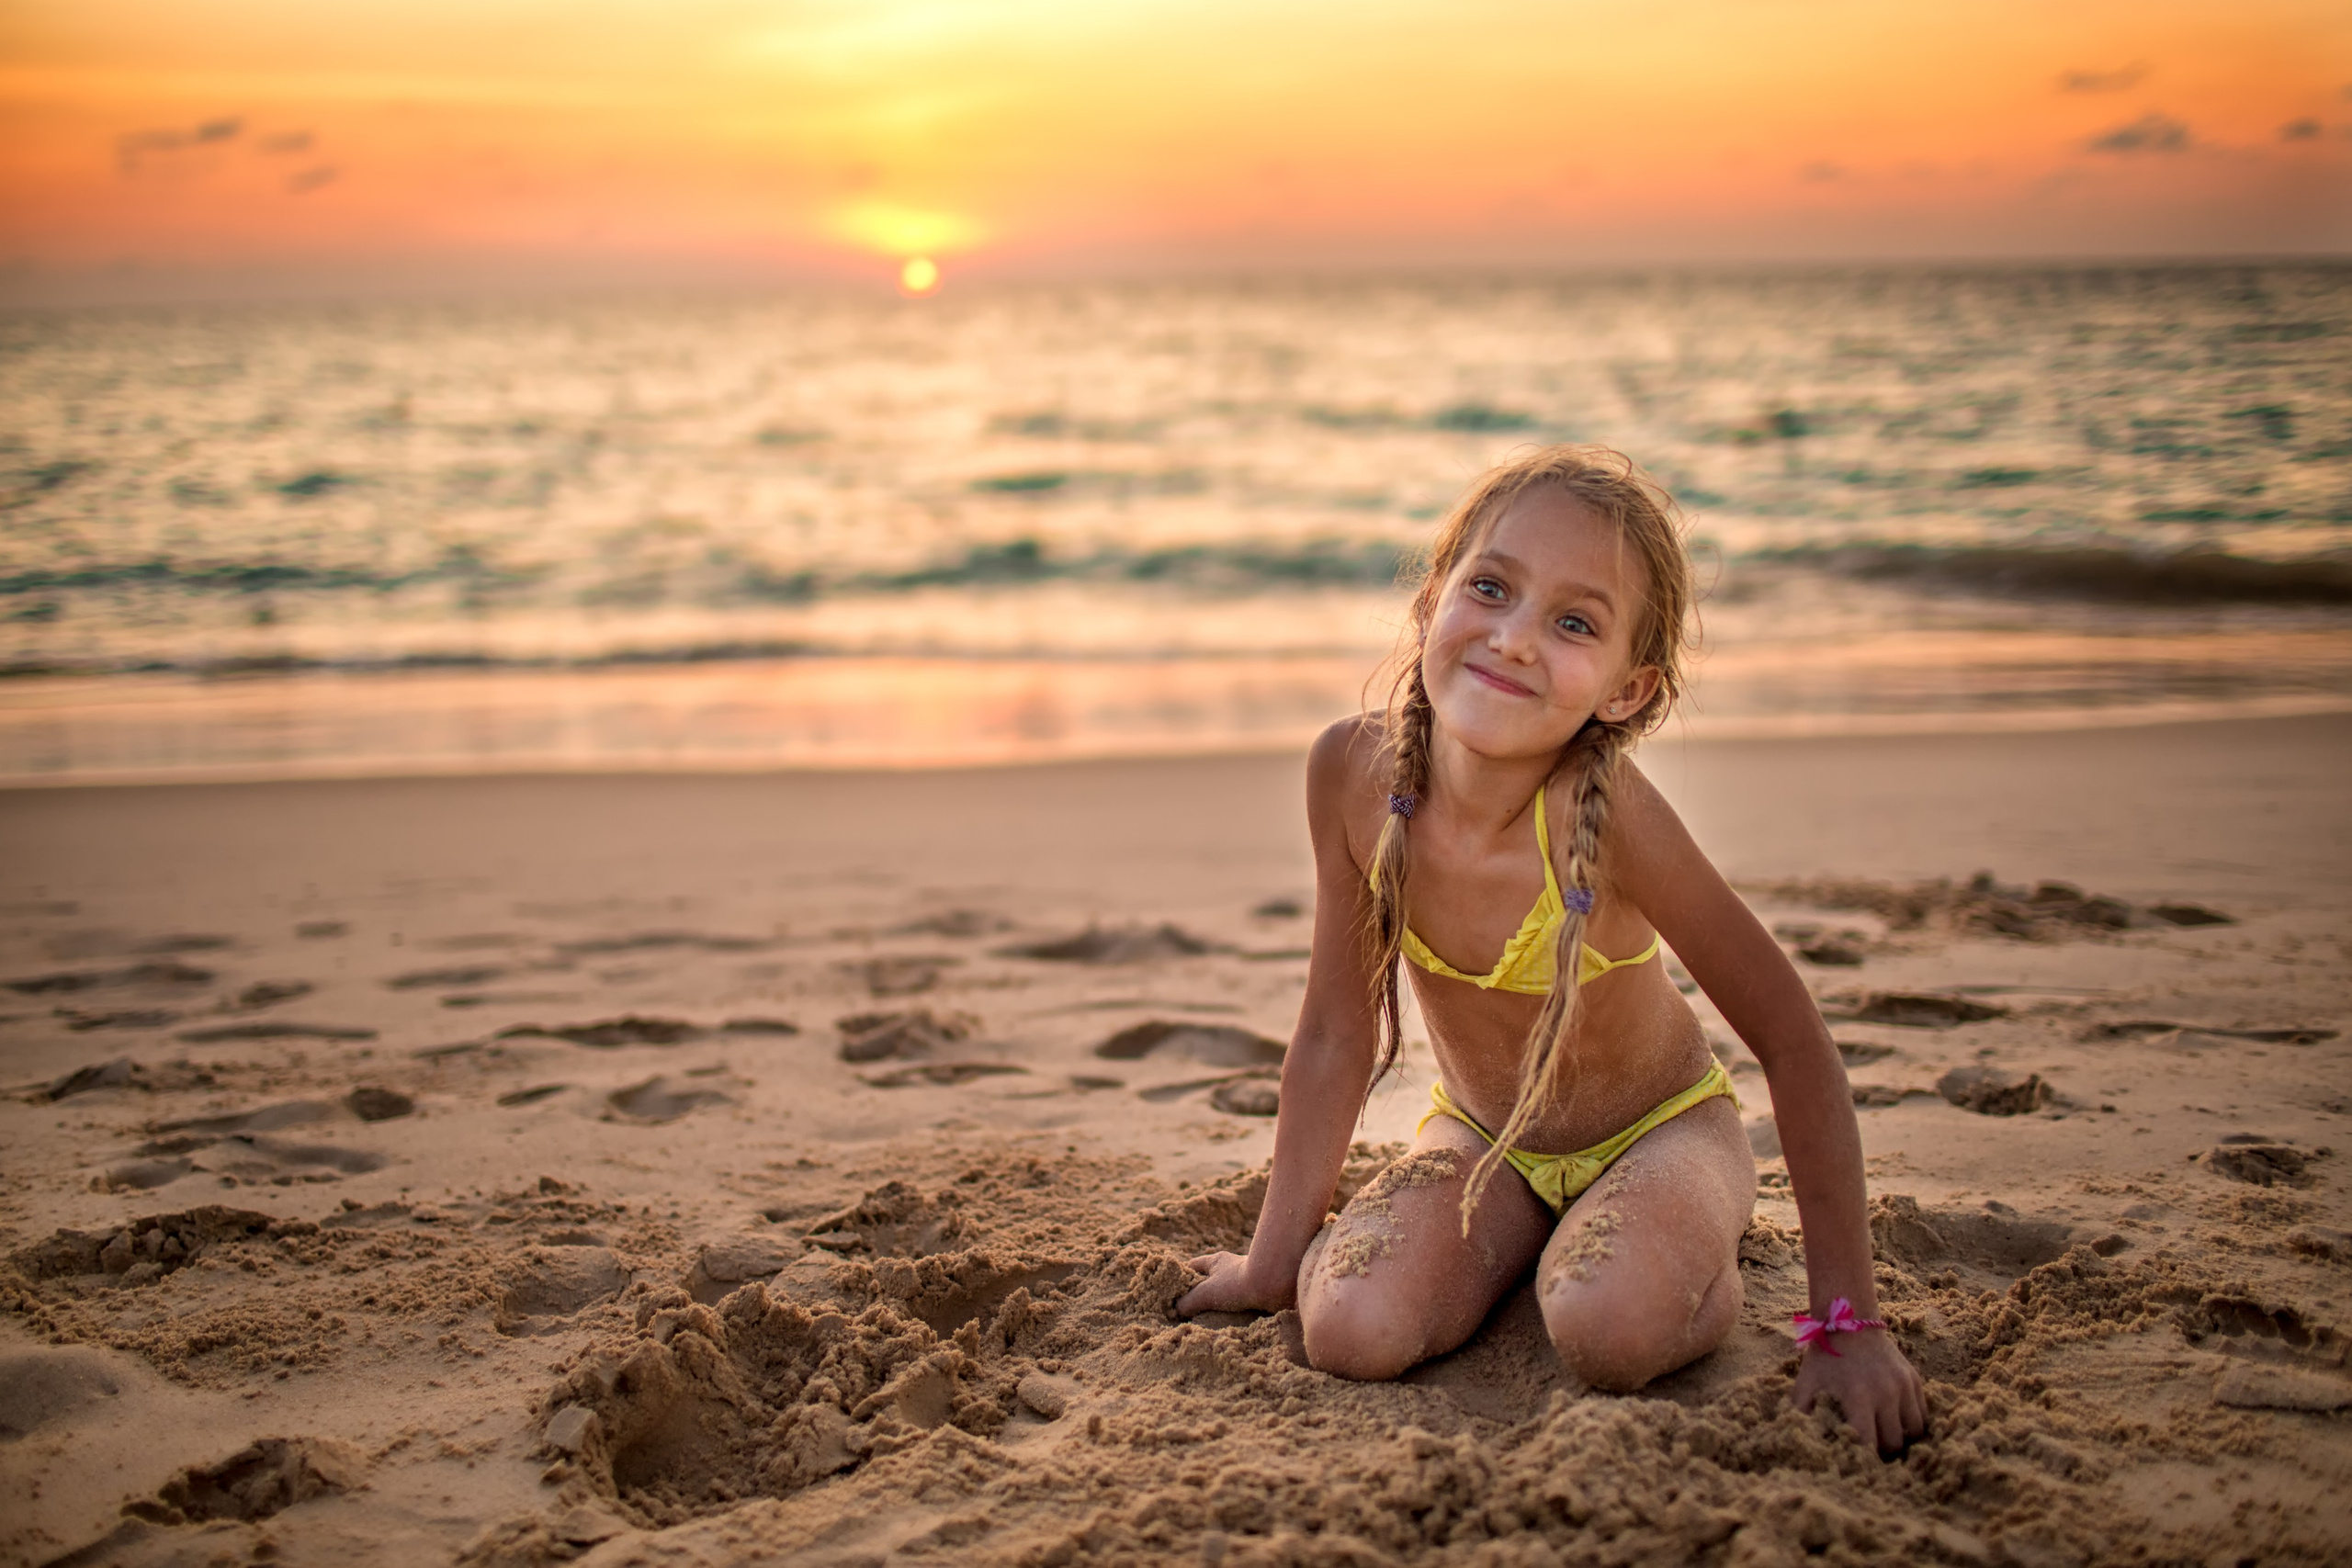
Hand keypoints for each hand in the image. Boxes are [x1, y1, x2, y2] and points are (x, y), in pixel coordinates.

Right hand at [1175, 1250, 1294, 1316]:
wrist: (1275, 1285)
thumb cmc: (1238, 1283)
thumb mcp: (1206, 1292)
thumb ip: (1188, 1301)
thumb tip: (1176, 1311)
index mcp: (1216, 1262)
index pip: (1193, 1266)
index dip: (1182, 1277)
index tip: (1174, 1291)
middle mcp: (1231, 1268)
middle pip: (1210, 1279)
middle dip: (1201, 1293)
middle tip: (1190, 1310)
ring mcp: (1245, 1280)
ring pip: (1227, 1292)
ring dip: (1219, 1305)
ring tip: (1209, 1322)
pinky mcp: (1258, 1293)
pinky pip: (1241, 1304)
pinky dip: (1234, 1313)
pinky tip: (1229, 1325)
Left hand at [1790, 1328, 1926, 1454]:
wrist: (1850, 1322)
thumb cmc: (1825, 1358)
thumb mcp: (1805, 1384)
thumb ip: (1800, 1413)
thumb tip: (1797, 1441)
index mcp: (1858, 1396)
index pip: (1869, 1443)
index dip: (1863, 1458)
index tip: (1856, 1462)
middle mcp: (1886, 1392)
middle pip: (1895, 1443)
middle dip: (1883, 1453)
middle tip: (1872, 1453)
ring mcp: (1904, 1385)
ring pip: (1914, 1431)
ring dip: (1902, 1439)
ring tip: (1886, 1438)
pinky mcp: (1914, 1379)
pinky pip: (1923, 1414)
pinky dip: (1912, 1423)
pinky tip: (1897, 1423)